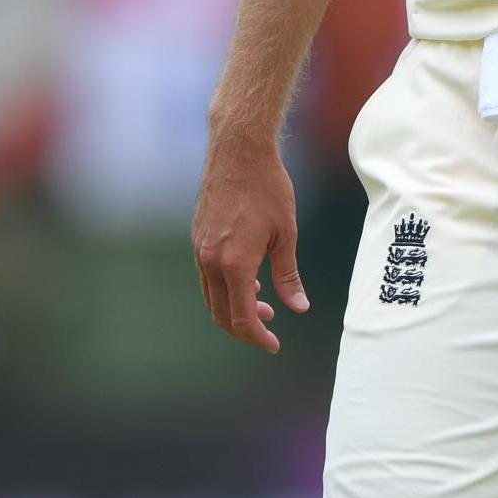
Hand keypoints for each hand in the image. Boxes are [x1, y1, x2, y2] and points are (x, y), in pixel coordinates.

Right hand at [191, 131, 308, 352]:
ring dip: (234, 309)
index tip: (274, 345)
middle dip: (244, 328)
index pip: (241, 317)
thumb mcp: (287, 233)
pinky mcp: (197, 238)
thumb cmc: (269, 188)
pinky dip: (226, 288)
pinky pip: (208, 276)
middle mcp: (210, 261)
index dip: (257, 336)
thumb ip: (289, 274)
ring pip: (211, 296)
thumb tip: (299, 307)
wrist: (238, 152)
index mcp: (234, 263)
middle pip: (220, 313)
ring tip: (263, 308)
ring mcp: (199, 250)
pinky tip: (250, 283)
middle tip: (269, 330)